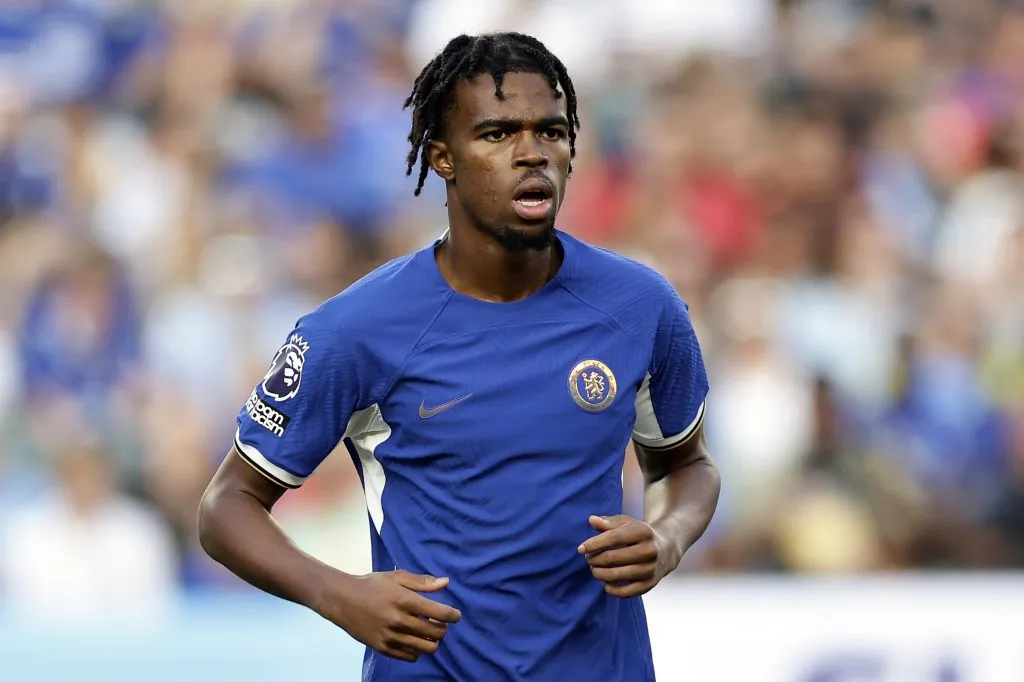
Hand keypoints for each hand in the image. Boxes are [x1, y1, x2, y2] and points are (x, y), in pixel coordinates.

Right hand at [317, 569, 461, 661]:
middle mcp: (399, 620)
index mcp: (405, 600)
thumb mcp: (396, 578)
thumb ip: (422, 582)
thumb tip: (446, 583)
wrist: (342, 599)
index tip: (455, 615)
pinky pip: (411, 656)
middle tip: (438, 623)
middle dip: (443, 628)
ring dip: (432, 641)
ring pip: (426, 648)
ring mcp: (391, 636)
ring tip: (427, 633)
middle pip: (436, 633)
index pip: (440, 613)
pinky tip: (413, 640)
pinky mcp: (383, 648)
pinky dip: (417, 650)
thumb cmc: (371, 585)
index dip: (453, 615)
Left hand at [577, 515, 677, 597]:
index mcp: (643, 531)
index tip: (581, 549)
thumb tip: (591, 520)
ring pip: (617, 575)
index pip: (613, 538)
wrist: (666, 548)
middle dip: (595, 559)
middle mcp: (650, 550)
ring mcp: (651, 569)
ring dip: (600, 574)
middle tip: (589, 559)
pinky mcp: (650, 584)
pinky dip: (611, 589)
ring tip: (594, 569)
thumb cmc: (639, 534)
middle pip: (613, 558)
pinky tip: (605, 583)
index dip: (594, 544)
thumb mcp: (626, 524)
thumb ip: (608, 522)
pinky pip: (626, 592)